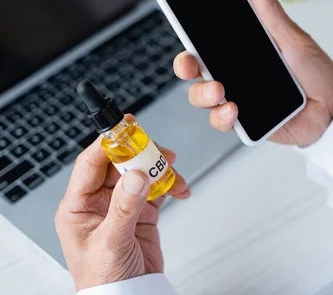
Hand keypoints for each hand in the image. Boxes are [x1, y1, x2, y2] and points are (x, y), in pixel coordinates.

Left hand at [55, 133, 189, 291]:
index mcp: (78, 206)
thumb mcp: (111, 243)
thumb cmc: (104, 280)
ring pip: (141, 172)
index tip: (125, 127)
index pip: (91, 164)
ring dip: (161, 171)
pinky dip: (171, 185)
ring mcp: (122, 206)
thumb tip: (135, 176)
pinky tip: (179, 189)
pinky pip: (157, 188)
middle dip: (142, 155)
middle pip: (120, 164)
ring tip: (174, 176)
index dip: (108, 142)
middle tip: (160, 152)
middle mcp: (99, 202)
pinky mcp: (142, 212)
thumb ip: (124, 208)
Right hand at [173, 0, 332, 146]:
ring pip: (203, 97)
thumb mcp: (295, 41)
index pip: (208, 43)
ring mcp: (238, 98)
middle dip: (186, 67)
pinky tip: (234, 110)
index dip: (190, 37)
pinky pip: (223, 121)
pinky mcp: (246, 122)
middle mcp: (236, 74)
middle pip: (196, 70)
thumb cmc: (316, 73)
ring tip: (221, 91)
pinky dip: (222, 116)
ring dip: (204, 93)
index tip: (183, 30)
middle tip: (192, 65)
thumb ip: (272, 17)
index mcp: (244, 52)